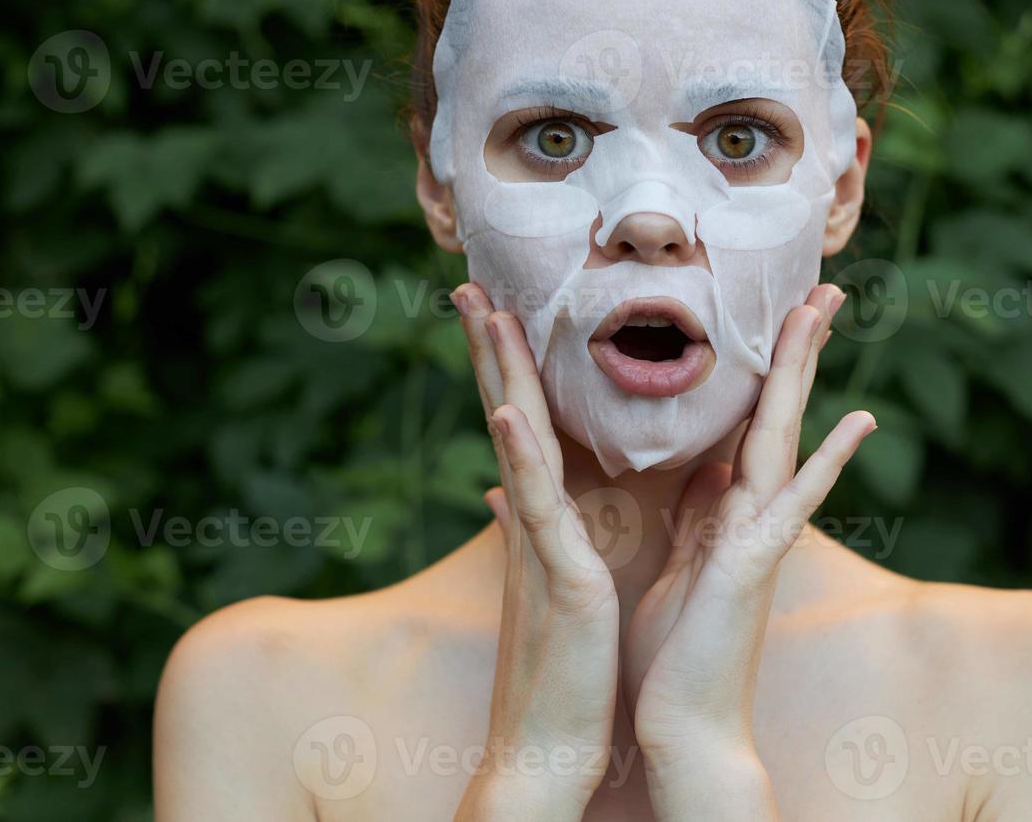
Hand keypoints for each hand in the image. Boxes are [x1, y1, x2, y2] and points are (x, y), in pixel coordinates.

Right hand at [450, 283, 618, 820]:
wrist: (548, 751)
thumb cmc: (561, 673)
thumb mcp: (556, 586)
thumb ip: (540, 532)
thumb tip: (509, 494)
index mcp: (541, 522)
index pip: (525, 426)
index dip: (510, 367)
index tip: (502, 308)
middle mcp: (529, 522)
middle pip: (510, 415)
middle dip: (491, 347)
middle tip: (470, 280)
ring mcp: (538, 546)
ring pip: (517, 442)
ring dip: (500, 373)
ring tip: (485, 310)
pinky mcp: (559, 578)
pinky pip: (536, 508)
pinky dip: (519, 455)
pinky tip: (506, 408)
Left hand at [623, 284, 876, 816]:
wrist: (683, 724)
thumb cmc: (672, 652)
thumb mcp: (675, 563)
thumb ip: (692, 514)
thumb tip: (703, 469)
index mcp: (727, 510)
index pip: (747, 421)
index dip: (759, 367)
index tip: (770, 314)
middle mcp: (754, 512)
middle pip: (776, 412)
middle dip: (794, 348)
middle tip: (818, 285)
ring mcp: (763, 534)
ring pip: (786, 435)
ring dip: (803, 372)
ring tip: (822, 310)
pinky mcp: (758, 563)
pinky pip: (795, 502)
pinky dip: (829, 462)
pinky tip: (860, 421)